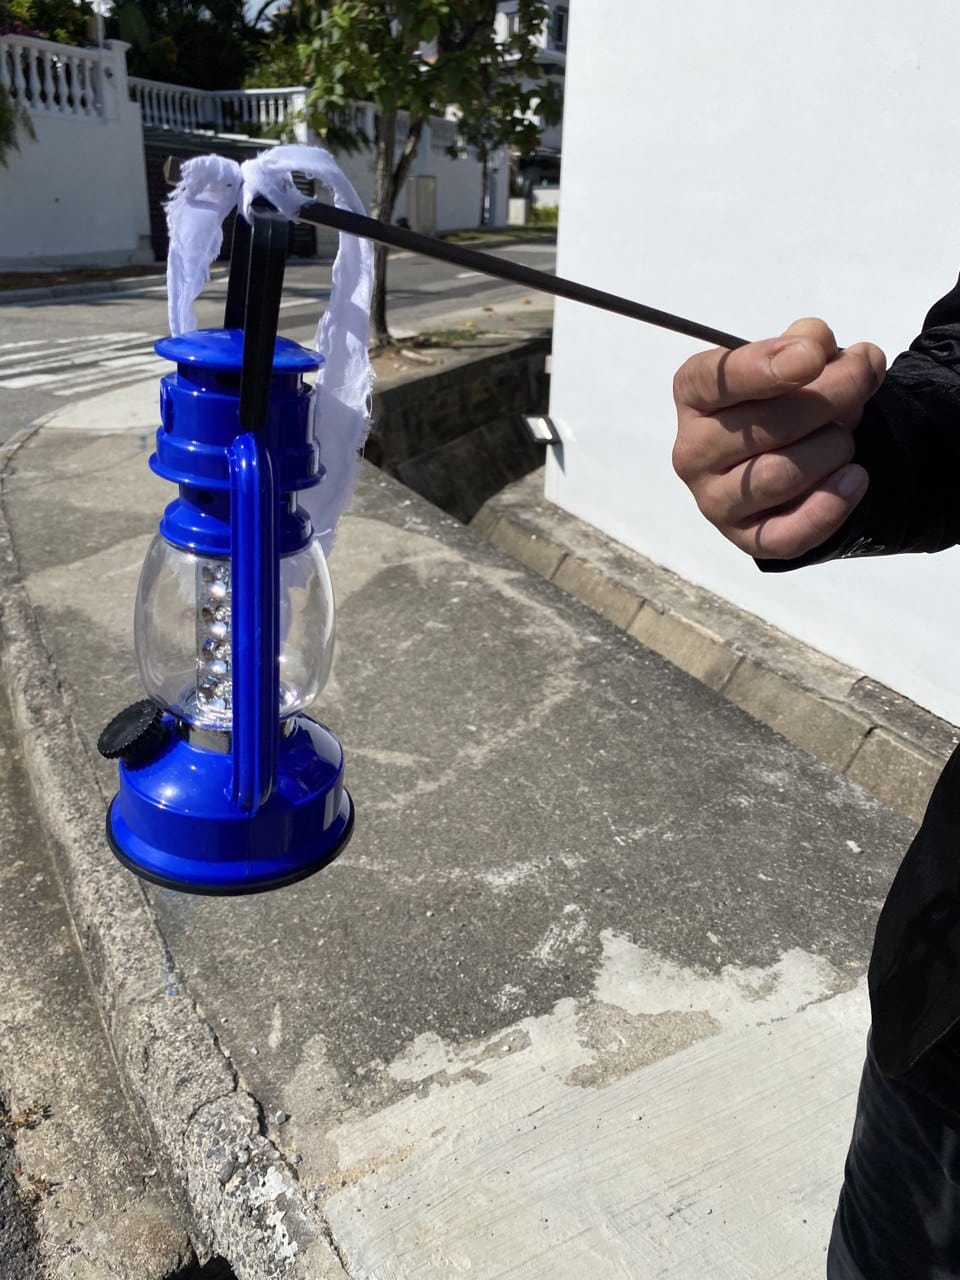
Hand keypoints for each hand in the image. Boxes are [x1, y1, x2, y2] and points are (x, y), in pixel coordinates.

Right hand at [671, 318, 886, 558]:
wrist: (795, 459)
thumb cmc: (787, 401)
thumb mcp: (797, 360)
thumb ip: (806, 343)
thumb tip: (817, 344)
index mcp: (694, 397)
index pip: (714, 379)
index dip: (762, 366)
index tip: (811, 356)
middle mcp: (692, 450)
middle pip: (763, 425)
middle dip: (831, 396)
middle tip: (864, 376)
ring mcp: (713, 500)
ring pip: (777, 475)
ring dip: (832, 448)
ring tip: (845, 437)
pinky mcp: (744, 538)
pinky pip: (786, 533)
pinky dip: (830, 506)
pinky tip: (855, 478)